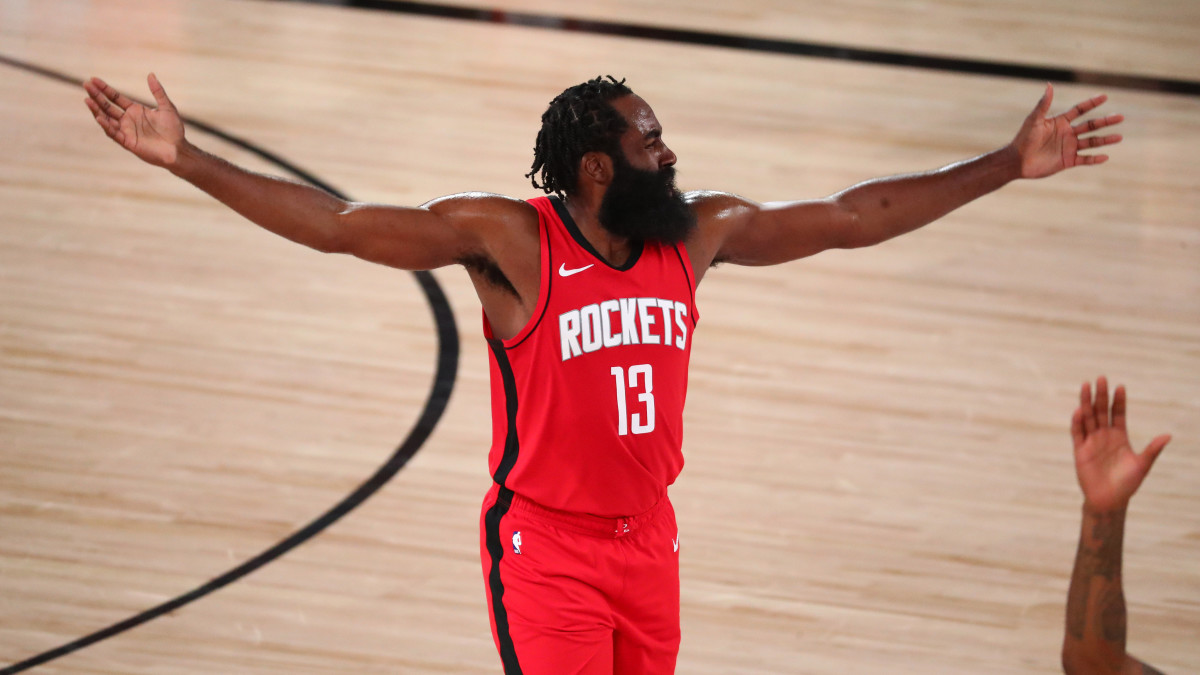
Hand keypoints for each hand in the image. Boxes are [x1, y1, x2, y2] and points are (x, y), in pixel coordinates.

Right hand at [84, 74, 184, 167]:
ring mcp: (126, 131)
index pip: (115, 97)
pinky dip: (106, 126)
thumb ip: (158, 92)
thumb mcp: (166, 107)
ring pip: (107, 119)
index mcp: (135, 110)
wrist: (178, 149)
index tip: (93, 79)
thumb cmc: (174, 130)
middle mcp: (128, 120)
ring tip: (87, 99)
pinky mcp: (128, 142)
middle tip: (86, 85)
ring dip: (97, 110)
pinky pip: (114, 133)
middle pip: (107, 106)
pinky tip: (100, 117)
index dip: (104, 89)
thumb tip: (151, 74)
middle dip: (96, 96)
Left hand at [1011, 84, 1123, 178]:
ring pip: (1091, 142)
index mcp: (1060, 122)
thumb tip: (1049, 85)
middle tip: (1121, 117)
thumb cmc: (1023, 139)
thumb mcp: (1034, 120)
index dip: (1091, 103)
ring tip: (1119, 137)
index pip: (1079, 110)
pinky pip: (1084, 160)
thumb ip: (1043, 105)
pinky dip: (1094, 159)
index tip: (1105, 96)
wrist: (1016, 161)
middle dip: (1105, 121)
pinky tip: (1105, 157)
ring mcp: (1069, 147)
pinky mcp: (1067, 161)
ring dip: (1105, 140)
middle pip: (1090, 125)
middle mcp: (1067, 133)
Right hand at [1071, 376, 1169, 512]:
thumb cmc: (1127, 484)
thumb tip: (1168, 435)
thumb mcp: (1142, 465)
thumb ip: (1152, 449)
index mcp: (1119, 436)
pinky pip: (1078, 433)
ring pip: (1088, 417)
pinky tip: (1079, 411)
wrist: (1110, 500)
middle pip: (1101, 411)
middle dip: (1101, 395)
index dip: (1119, 401)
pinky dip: (1077, 422)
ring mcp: (1091, 441)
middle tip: (1101, 379)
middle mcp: (1104, 435)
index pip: (1118, 414)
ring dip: (1086, 402)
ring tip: (1086, 386)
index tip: (1120, 386)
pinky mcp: (1080, 451)